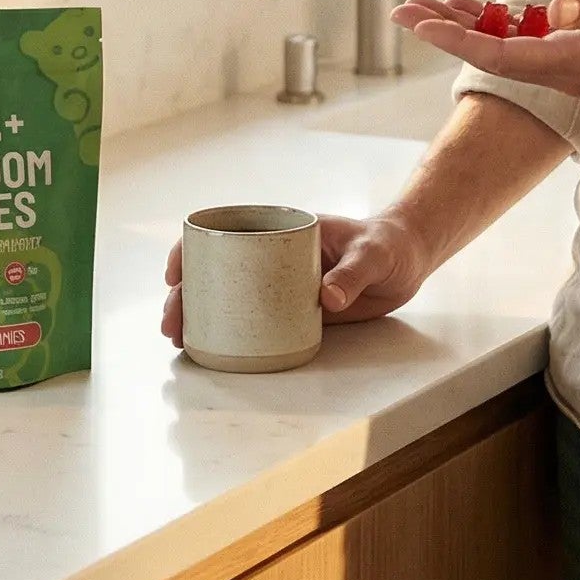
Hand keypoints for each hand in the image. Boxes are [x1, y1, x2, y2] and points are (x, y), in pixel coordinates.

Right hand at [160, 210, 432, 346]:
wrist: (407, 260)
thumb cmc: (388, 244)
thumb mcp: (372, 255)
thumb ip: (353, 274)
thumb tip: (327, 298)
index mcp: (282, 229)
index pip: (225, 230)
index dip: (192, 248)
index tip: (175, 272)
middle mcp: (272, 255)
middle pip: (216, 270)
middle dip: (186, 294)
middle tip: (171, 324)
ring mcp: (278, 283)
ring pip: (228, 296)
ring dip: (200, 315)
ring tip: (179, 340)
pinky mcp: (291, 309)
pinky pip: (254, 319)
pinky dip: (229, 332)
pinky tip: (209, 350)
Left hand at [390, 0, 579, 97]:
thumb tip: (553, 11)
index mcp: (578, 63)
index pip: (503, 56)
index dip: (458, 40)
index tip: (422, 24)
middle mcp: (565, 67)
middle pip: (489, 53)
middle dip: (442, 33)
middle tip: (399, 10)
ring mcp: (567, 58)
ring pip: (499, 45)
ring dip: (459, 25)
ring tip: (418, 5)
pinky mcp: (572, 43)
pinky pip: (520, 36)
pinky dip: (489, 20)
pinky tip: (465, 6)